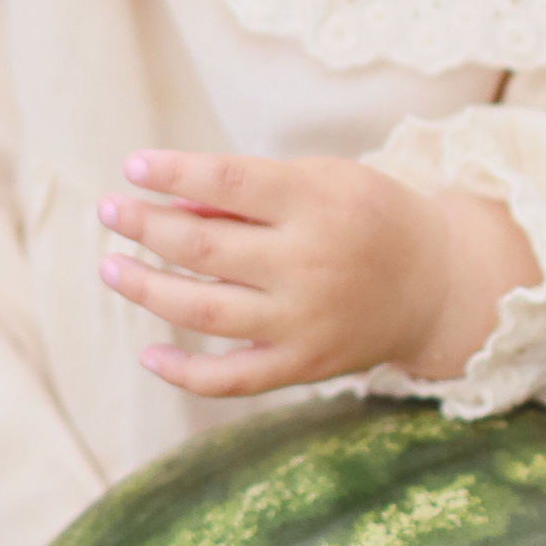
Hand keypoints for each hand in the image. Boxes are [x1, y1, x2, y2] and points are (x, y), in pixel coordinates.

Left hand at [96, 149, 533, 396]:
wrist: (436, 284)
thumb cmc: (367, 217)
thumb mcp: (322, 180)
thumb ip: (252, 191)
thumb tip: (173, 203)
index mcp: (316, 202)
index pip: (226, 181)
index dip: (172, 173)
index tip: (132, 167)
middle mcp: (308, 262)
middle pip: (203, 247)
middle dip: (144, 226)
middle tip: (109, 210)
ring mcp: (304, 320)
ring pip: (204, 311)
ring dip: (146, 288)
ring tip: (111, 267)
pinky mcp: (304, 364)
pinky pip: (232, 378)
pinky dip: (185, 372)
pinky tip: (150, 353)